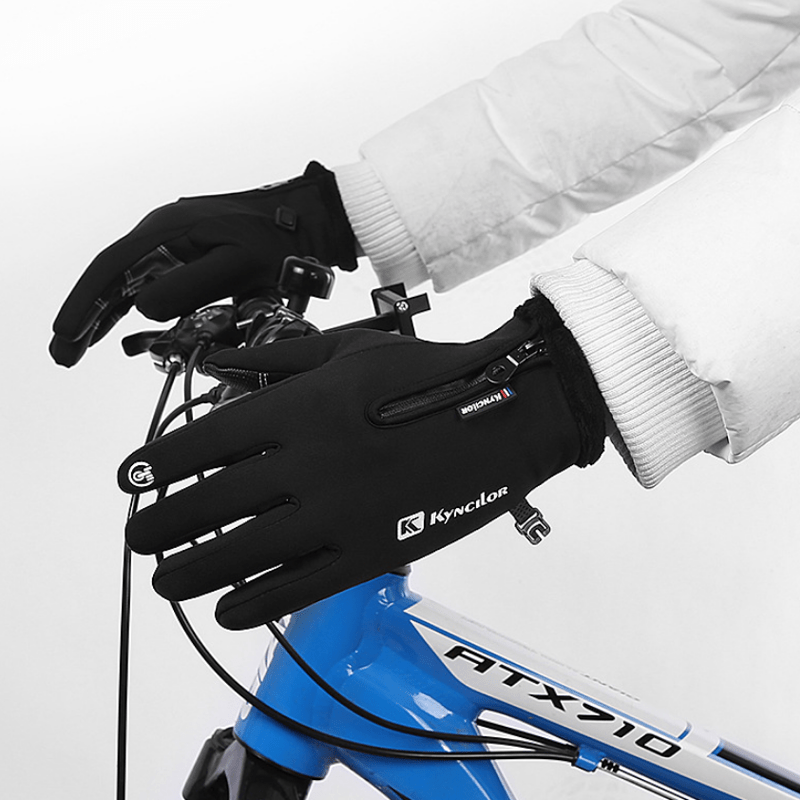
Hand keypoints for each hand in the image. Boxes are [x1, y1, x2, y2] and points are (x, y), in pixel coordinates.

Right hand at [50, 161, 355, 365]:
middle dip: (84, 316)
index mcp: (168, 231)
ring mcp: (174, 243)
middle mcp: (162, 234)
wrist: (304, 222)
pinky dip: (127, 306)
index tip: (66, 336)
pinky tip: (117, 323)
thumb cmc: (278, 243)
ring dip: (101, 315)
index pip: (112, 269)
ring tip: (77, 348)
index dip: (85, 304)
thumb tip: (142, 307)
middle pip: (111, 276)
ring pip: (126, 281)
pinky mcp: (188, 254)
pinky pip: (148, 281)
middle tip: (62, 355)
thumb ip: (190, 286)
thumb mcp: (238, 265)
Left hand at [118, 297, 604, 628]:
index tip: (130, 479)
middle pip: (206, 505)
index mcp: (298, 408)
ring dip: (190, 573)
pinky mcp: (369, 554)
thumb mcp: (351, 349)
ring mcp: (337, 514)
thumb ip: (283, 360)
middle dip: (157, 525)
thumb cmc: (429, 375)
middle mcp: (307, 463)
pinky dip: (252, 604)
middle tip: (138, 537)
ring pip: (240, 556)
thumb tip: (228, 368)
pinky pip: (297, 589)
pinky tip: (226, 608)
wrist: (503, 415)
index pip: (200, 443)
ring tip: (166, 578)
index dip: (153, 466)